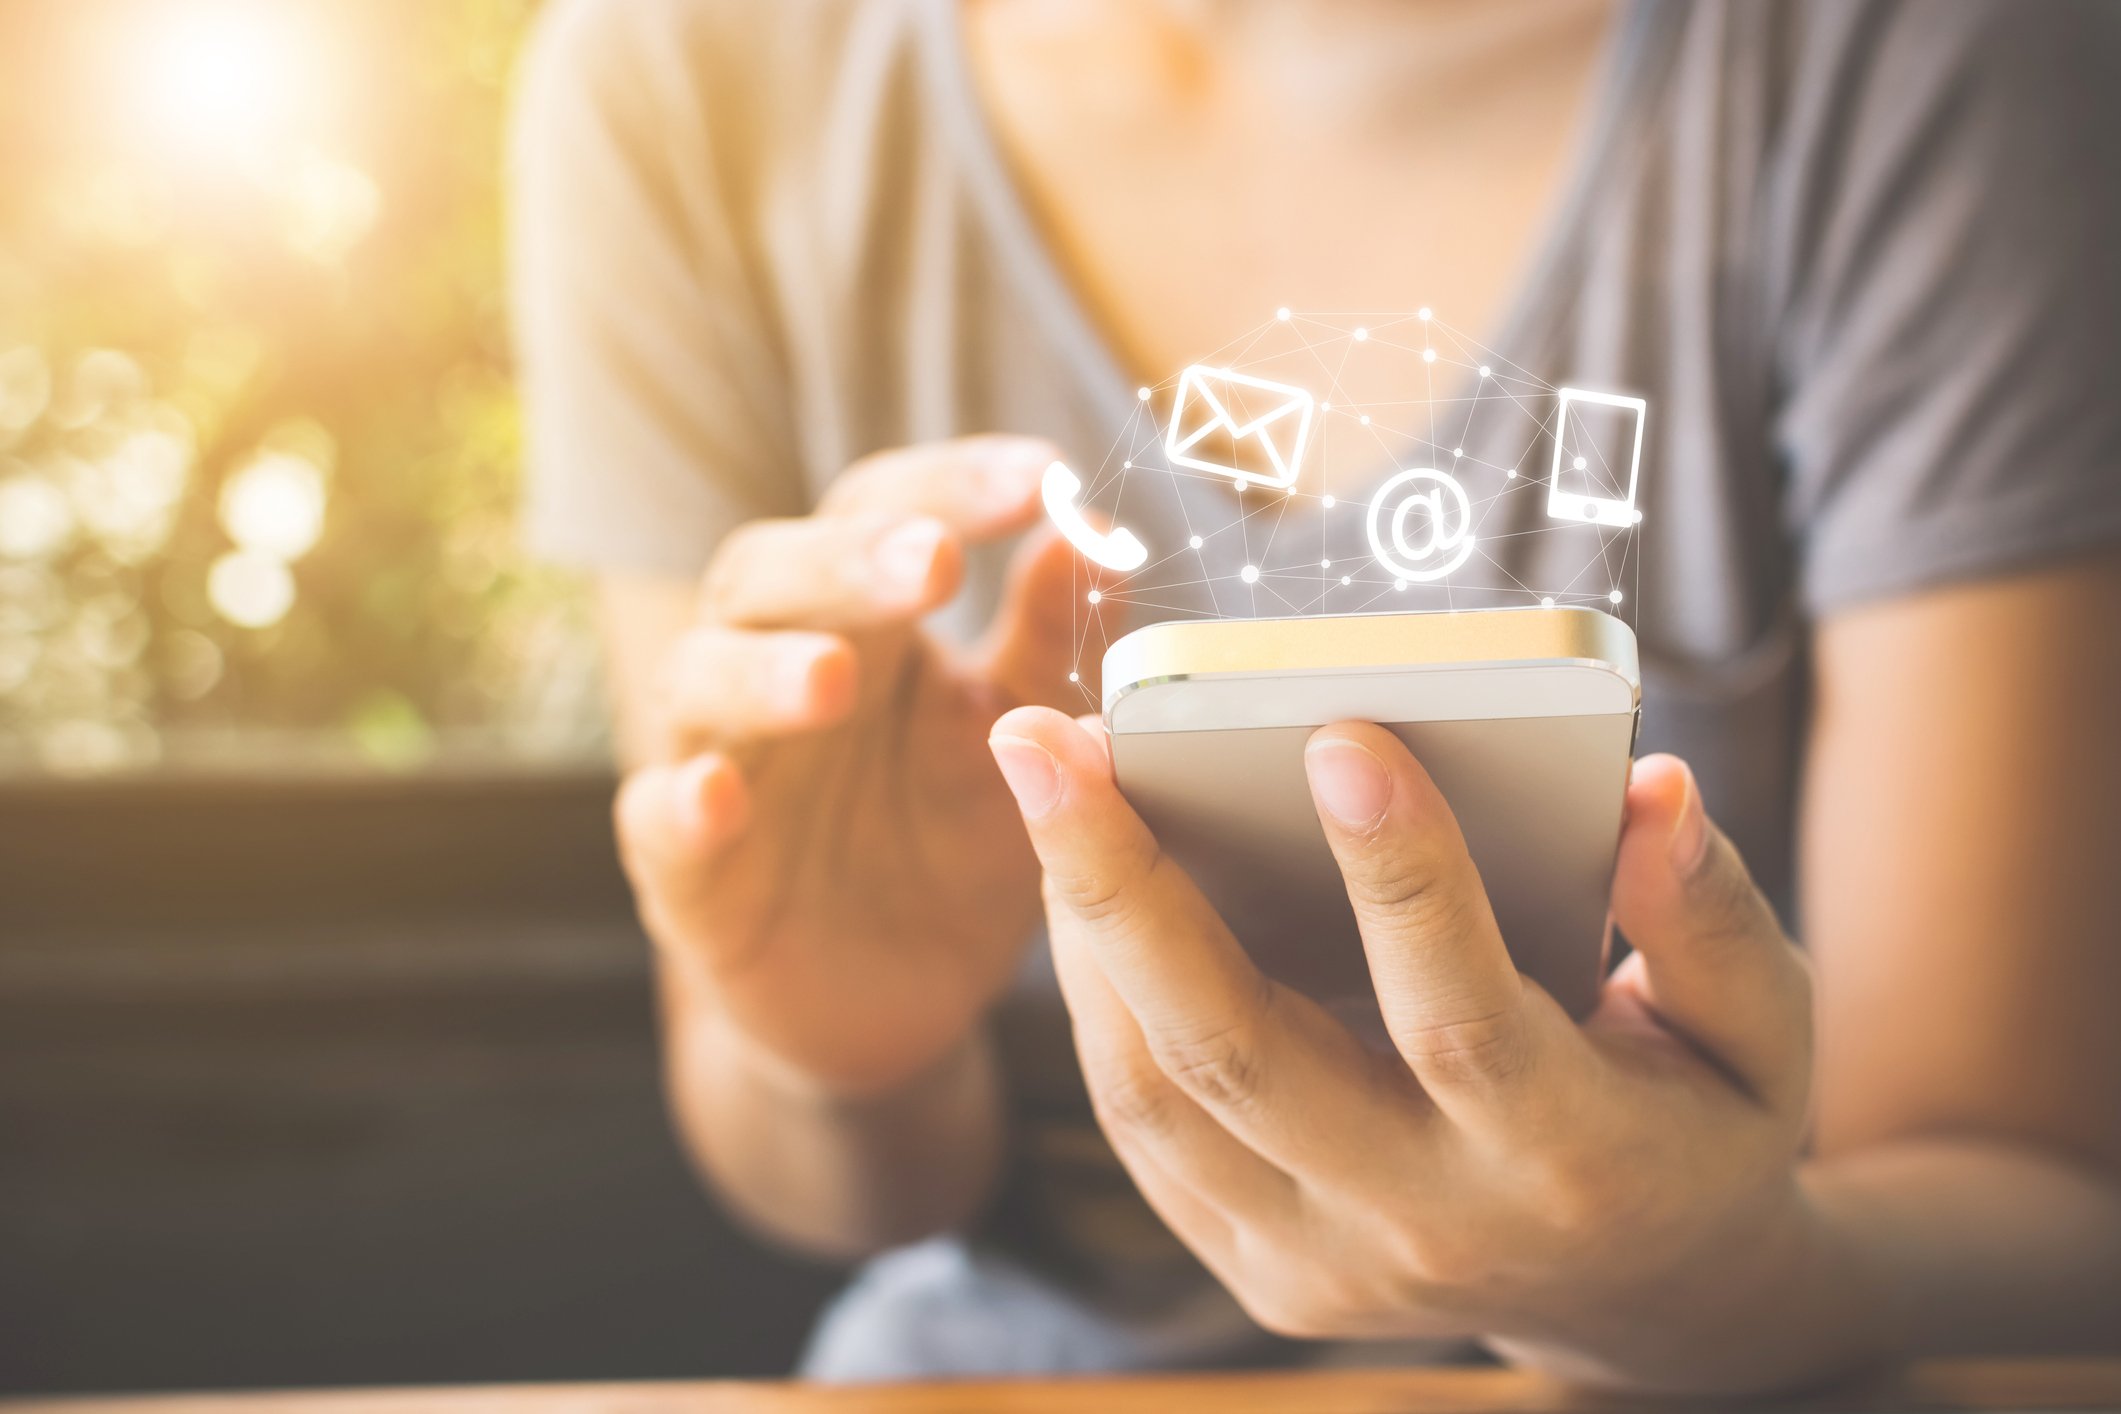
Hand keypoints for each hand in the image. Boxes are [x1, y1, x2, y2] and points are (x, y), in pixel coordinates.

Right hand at [616, 437, 1080, 1097]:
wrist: (901, 1000)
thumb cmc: (953, 838)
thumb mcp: (1022, 738)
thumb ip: (1048, 638)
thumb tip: (1096, 526)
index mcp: (863, 617)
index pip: (879, 510)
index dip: (948, 485)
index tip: (1038, 474)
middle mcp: (772, 665)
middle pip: (772, 574)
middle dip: (846, 561)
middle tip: (931, 560)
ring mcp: (719, 763)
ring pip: (699, 681)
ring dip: (760, 672)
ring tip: (833, 681)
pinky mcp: (686, 875)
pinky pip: (656, 824)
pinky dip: (680, 805)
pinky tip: (717, 795)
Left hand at [988, 708, 1873, 1392]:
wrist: (1643, 1303)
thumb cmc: (1698, 1128)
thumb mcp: (1760, 1033)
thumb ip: (1708, 916)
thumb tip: (1648, 786)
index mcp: (1566, 1158)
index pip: (1458, 1014)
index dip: (1400, 874)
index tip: (1335, 731)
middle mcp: (1424, 1223)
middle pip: (1237, 1054)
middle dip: (1124, 881)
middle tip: (1044, 737)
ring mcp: (1321, 1262)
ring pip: (1156, 1091)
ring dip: (1081, 927)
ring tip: (1046, 779)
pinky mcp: (1257, 1263)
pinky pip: (1143, 1128)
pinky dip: (1095, 998)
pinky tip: (1078, 877)